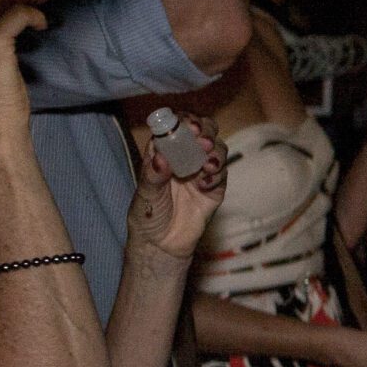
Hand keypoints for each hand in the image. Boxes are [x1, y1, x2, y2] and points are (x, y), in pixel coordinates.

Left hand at [125, 112, 224, 259]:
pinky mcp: (216, 188)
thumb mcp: (144, 195)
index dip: (183, 121)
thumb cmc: (147, 217)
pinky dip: (217, 174)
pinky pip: (223, 173)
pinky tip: (206, 183)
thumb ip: (152, 175)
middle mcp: (185, 157)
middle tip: (202, 140)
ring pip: (217, 149)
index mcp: (164, 152)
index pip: (176, 127)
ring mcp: (202, 171)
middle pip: (203, 131)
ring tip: (207, 163)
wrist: (162, 246)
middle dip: (205, 131)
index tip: (187, 126)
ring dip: (215, 152)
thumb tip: (162, 157)